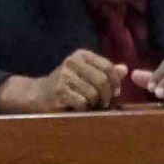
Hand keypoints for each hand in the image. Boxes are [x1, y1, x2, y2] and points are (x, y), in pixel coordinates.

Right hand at [2, 49, 123, 113]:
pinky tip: (80, 108)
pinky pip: (83, 102)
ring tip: (91, 105)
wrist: (37, 94)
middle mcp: (72, 62)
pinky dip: (85, 108)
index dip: (115, 82)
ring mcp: (64, 76)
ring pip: (93, 93)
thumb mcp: (86, 73)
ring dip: (95, 103)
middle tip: (104, 103)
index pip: (108, 67)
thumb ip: (105, 71)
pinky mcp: (59, 92)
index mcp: (81, 55)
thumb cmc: (66, 85)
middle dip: (107, 95)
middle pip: (102, 80)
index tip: (115, 92)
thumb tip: (125, 69)